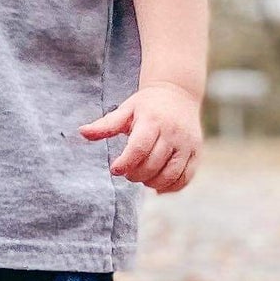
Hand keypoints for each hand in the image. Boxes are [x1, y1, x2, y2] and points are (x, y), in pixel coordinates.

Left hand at [80, 80, 202, 192]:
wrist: (178, 93)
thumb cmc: (146, 105)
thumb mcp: (125, 110)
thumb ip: (105, 125)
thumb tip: (82, 132)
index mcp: (153, 121)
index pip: (139, 148)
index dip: (125, 163)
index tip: (115, 169)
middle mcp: (173, 133)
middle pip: (153, 164)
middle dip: (136, 175)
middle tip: (128, 172)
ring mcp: (188, 144)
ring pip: (170, 175)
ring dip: (152, 183)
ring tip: (143, 177)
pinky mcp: (197, 152)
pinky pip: (185, 178)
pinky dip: (171, 187)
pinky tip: (158, 185)